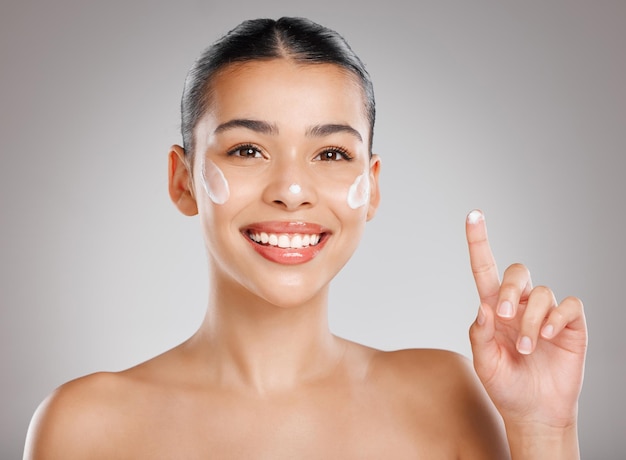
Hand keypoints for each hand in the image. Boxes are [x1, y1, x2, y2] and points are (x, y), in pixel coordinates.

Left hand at [466, 209, 586, 429]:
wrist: (534, 413)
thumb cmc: (505, 386)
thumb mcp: (484, 362)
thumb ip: (480, 334)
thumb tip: (483, 306)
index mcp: (494, 309)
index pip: (485, 269)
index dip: (479, 242)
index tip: (473, 214)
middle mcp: (520, 305)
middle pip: (517, 272)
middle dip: (510, 290)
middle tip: (504, 316)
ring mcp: (545, 314)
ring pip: (542, 293)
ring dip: (531, 320)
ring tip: (527, 349)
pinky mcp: (570, 324)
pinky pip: (569, 304)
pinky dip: (557, 318)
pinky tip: (547, 338)